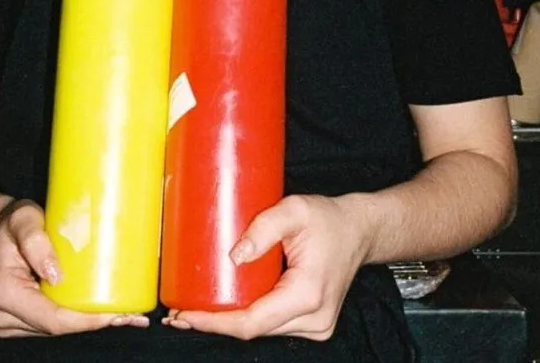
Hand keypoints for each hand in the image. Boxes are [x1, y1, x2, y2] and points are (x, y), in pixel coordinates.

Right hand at [0, 198, 149, 336]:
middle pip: (57, 328)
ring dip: (89, 323)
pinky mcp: (18, 320)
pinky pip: (52, 322)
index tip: (114, 314)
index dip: (85, 320)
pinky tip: (104, 314)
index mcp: (2, 292)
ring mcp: (7, 321)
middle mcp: (0, 314)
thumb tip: (55, 275)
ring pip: (56, 329)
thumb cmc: (11, 221)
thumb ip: (36, 242)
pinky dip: (77, 319)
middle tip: (132, 316)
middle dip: (95, 323)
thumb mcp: (23, 219)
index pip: (51, 318)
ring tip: (125, 314)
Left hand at [163, 193, 371, 340]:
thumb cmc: (330, 218)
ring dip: (230, 321)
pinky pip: (272, 323)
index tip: (186, 315)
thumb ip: (264, 228)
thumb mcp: (295, 209)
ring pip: (262, 329)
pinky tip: (225, 307)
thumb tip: (234, 255)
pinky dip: (248, 316)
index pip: (251, 321)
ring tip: (196, 309)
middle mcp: (314, 318)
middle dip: (215, 323)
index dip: (215, 322)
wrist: (360, 230)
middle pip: (253, 330)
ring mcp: (315, 325)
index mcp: (308, 294)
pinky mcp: (311, 322)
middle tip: (179, 313)